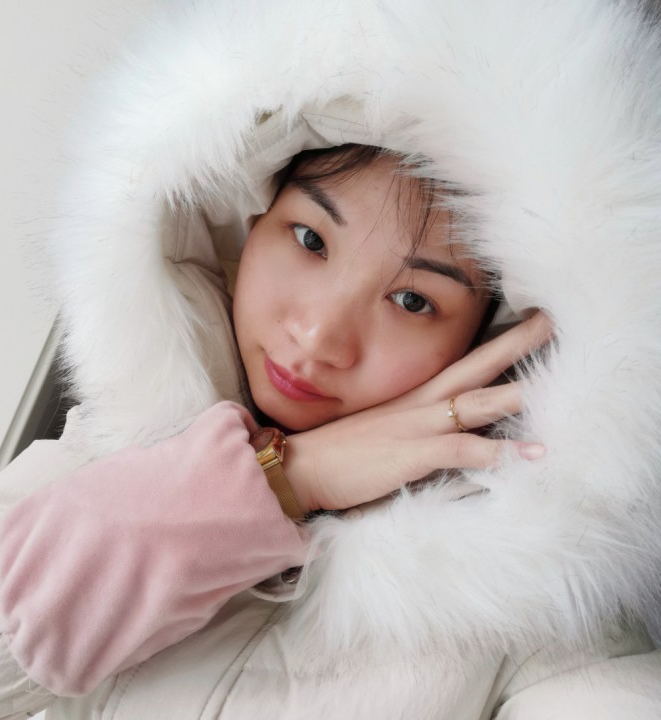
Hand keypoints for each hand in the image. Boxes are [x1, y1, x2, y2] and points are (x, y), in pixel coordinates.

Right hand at [283, 312, 552, 511]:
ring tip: (560, 393)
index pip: (462, 364)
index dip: (495, 346)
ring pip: (476, 403)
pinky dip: (497, 454)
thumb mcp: (383, 428)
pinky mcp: (412, 455)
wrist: (302, 466)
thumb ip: (416, 424)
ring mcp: (417, 426)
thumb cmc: (341, 450)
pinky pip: (463, 451)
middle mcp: (422, 404)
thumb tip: (447, 429)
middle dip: (515, 345)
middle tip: (550, 322)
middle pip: (476, 368)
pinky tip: (529, 457)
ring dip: (518, 396)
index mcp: (415, 396)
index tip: (524, 327)